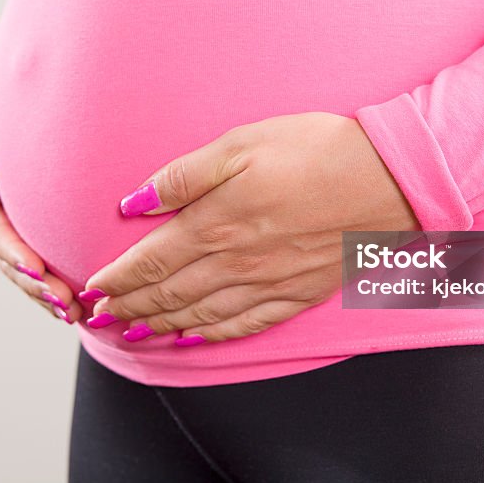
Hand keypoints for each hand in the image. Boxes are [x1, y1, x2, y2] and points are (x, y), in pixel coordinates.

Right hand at [0, 129, 80, 324]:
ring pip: (27, 279)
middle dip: (37, 285)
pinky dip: (54, 298)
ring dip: (48, 298)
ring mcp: (7, 247)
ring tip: (73, 313)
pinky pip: (38, 279)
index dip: (14, 252)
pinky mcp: (24, 254)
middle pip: (14, 265)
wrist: (4, 154)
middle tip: (63, 300)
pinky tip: (77, 313)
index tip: (36, 267)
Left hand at [81, 112, 419, 344]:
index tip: (92, 290)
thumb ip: (184, 176)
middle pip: (168, 294)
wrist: (391, 178)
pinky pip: (245, 325)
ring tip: (133, 333)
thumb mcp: (242, 144)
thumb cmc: (317, 150)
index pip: (150, 261)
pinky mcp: (297, 293)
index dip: (116, 279)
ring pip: (200, 315)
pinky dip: (212, 335)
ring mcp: (268, 283)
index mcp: (216, 223)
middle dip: (129, 307)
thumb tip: (134, 203)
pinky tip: (194, 338)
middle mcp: (235, 263)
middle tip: (100, 319)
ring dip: (160, 326)